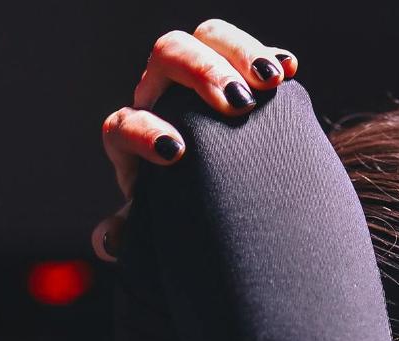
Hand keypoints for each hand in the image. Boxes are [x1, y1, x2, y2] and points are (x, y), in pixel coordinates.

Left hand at [92, 18, 297, 261]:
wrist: (227, 213)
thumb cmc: (190, 221)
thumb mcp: (164, 230)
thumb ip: (137, 233)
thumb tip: (109, 243)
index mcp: (137, 139)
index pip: (126, 122)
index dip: (144, 132)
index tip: (176, 153)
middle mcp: (163, 98)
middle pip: (168, 56)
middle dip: (201, 72)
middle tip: (236, 103)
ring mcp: (201, 83)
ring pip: (208, 39)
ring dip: (239, 54)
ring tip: (270, 82)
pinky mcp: (239, 79)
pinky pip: (249, 54)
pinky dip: (270, 58)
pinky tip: (289, 70)